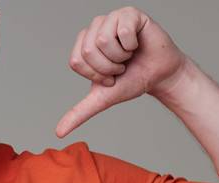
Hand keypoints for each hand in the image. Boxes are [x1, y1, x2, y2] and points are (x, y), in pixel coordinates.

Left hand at [56, 7, 184, 137]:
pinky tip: (137, 45)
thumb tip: (59, 132)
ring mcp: (111, 18)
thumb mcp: (101, 99)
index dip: (95, 74)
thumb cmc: (131, 82)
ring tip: (128, 56)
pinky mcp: (129, 13)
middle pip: (88, 50)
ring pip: (103, 39)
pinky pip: (122, 30)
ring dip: (120, 56)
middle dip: (107, 66)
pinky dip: (131, 45)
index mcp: (83, 45)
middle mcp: (94, 28)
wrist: (160, 75)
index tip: (109, 76)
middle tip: (120, 67)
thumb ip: (79, 113)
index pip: (76, 61)